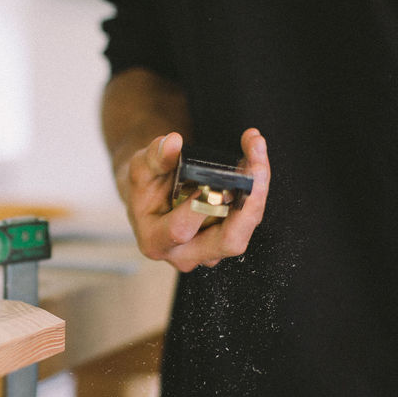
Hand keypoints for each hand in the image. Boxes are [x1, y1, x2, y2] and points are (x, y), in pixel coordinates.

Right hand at [120, 128, 269, 271]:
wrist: (153, 199)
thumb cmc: (145, 187)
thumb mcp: (140, 168)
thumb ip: (154, 157)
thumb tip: (173, 142)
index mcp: (156, 242)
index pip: (180, 231)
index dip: (196, 207)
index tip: (205, 180)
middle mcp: (187, 254)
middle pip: (229, 241)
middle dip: (248, 202)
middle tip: (256, 166)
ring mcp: (210, 250)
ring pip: (246, 228)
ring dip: (257, 190)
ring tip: (256, 150)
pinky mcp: (228, 238)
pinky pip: (250, 217)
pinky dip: (256, 188)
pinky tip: (255, 159)